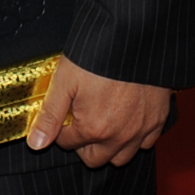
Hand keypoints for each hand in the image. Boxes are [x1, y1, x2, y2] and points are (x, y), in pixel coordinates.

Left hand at [28, 57, 171, 166]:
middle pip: (94, 158)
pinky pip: (147, 143)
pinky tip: (127, 120)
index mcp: (94, 129)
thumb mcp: (65, 80)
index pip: (68, 144)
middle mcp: (120, 136)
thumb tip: (36, 144)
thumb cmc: (98, 55)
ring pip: (122, 157)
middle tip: (80, 122)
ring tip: (102, 124)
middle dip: (83, 145)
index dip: (62, 130)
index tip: (64, 115)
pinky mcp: (158, 119)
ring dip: (109, 147)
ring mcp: (142, 129)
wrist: (136, 36)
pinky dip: (135, 138)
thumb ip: (50, 115)